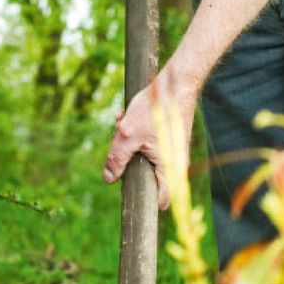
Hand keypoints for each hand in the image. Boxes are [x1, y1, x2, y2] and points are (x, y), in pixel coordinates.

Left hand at [102, 68, 196, 210]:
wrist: (175, 83)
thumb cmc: (155, 109)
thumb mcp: (127, 134)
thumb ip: (116, 159)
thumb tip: (108, 179)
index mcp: (169, 168)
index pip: (160, 200)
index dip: (143, 200)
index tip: (127, 191)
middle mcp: (174, 163)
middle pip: (146, 177)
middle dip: (127, 163)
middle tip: (118, 145)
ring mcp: (171, 151)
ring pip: (143, 158)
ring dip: (128, 145)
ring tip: (121, 125)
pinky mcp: (167, 141)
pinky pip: (147, 146)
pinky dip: (135, 136)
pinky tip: (126, 118)